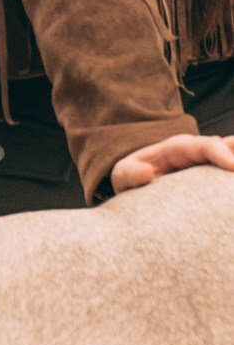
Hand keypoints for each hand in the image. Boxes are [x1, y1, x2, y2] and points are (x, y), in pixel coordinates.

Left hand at [110, 132, 233, 190]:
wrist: (136, 186)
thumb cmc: (131, 177)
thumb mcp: (122, 175)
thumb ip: (129, 173)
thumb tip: (145, 173)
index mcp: (178, 148)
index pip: (204, 145)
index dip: (220, 153)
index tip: (233, 166)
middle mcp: (199, 151)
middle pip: (228, 147)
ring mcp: (210, 164)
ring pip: (232, 157)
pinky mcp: (213, 177)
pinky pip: (227, 174)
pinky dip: (230, 179)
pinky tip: (231, 199)